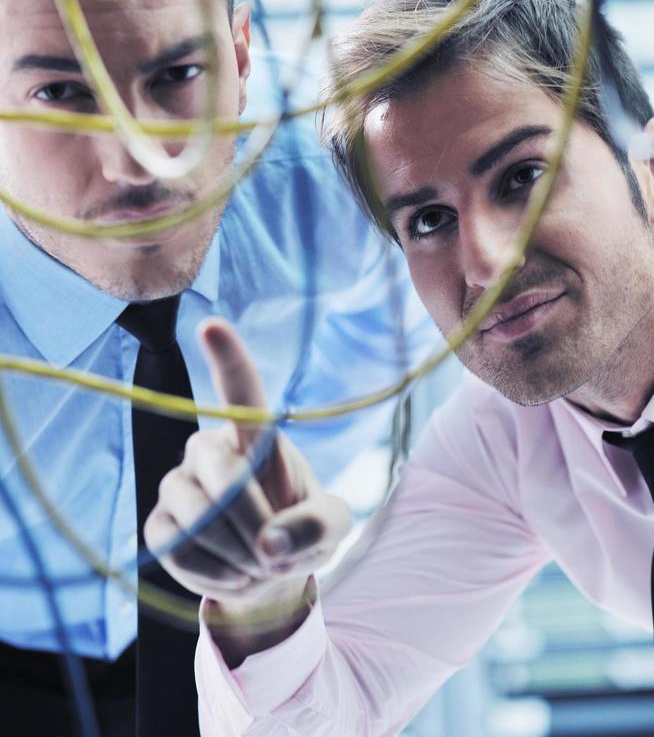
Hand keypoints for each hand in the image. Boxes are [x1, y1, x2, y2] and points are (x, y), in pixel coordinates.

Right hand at [143, 318, 351, 658]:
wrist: (267, 577)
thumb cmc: (301, 533)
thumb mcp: (332, 529)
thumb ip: (317, 528)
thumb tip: (270, 543)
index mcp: (255, 435)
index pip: (239, 389)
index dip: (227, 357)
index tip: (212, 326)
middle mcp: (209, 448)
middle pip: (223, 475)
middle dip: (254, 523)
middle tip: (276, 556)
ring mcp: (178, 483)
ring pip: (198, 517)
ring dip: (238, 555)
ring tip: (258, 566)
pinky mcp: (158, 522)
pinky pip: (177, 549)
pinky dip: (213, 574)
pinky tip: (232, 574)